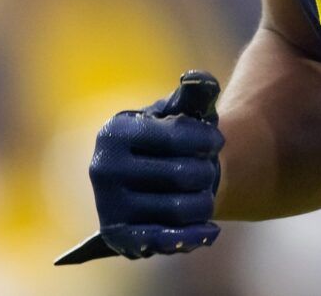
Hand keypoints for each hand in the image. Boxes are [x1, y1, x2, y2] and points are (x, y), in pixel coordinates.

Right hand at [77, 71, 223, 260]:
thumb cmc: (172, 137)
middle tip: (210, 169)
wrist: (153, 174)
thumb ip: (196, 92)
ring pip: (178, 210)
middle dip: (206, 171)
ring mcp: (108, 205)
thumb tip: (200, 79)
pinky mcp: (118, 237)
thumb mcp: (181, 110)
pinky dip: (190, 237)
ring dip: (204, 203)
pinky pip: (161, 241)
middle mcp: (103, 169)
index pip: (175, 136)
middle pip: (181, 176)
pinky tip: (211, 231)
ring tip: (207, 195)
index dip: (207, 138)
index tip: (217, 140)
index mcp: (115, 132)